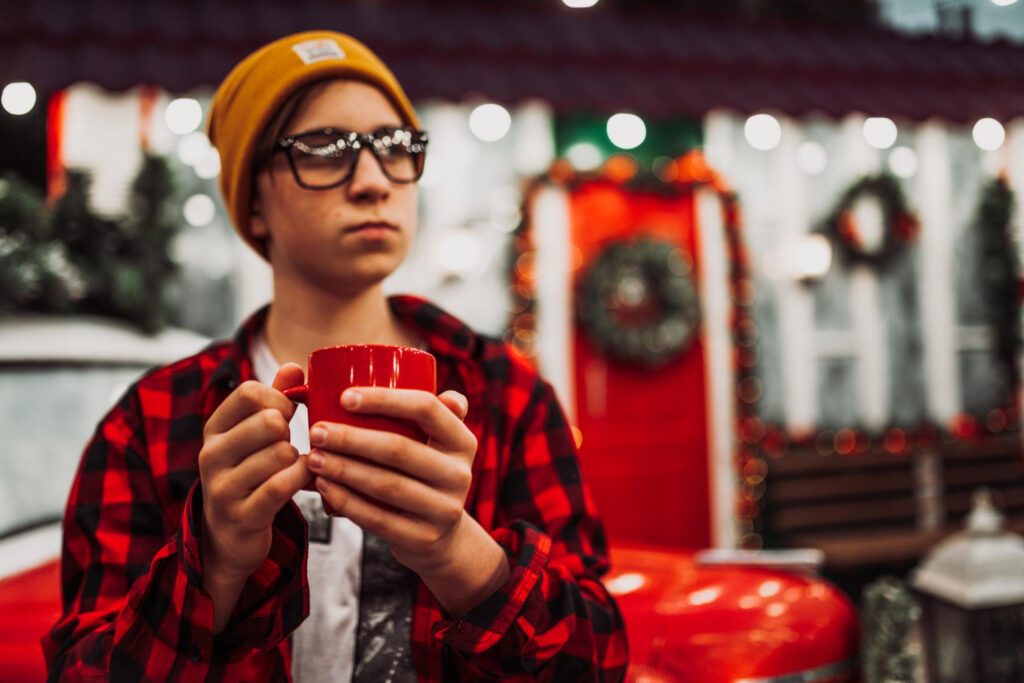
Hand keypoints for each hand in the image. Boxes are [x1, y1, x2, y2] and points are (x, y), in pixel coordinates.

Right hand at [198, 364, 309, 583]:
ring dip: (298, 459)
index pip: (250, 392)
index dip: (281, 398)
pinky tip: (303, 479)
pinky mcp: (242, 515)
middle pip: (269, 421)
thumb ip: (274, 399)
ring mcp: (224, 487)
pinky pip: (283, 484)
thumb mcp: (254, 435)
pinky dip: (302, 478)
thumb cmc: (250, 474)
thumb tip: (295, 366)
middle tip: (288, 446)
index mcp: (215, 428)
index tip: (288, 414)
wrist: (230, 536)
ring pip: (280, 453)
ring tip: (292, 466)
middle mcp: (212, 455)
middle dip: (291, 432)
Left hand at [307, 388, 477, 574]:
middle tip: (315, 430)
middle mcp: (461, 473)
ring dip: (343, 470)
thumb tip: (384, 362)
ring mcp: (446, 509)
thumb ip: (422, 408)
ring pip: (386, 485)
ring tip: (312, 457)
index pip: (426, 408)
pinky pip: (379, 519)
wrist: (440, 536)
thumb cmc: (422, 473)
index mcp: (462, 439)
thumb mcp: (434, 441)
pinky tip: (323, 488)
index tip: (345, 396)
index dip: (385, 399)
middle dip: (351, 438)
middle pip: (399, 448)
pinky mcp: (425, 538)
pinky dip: (346, 502)